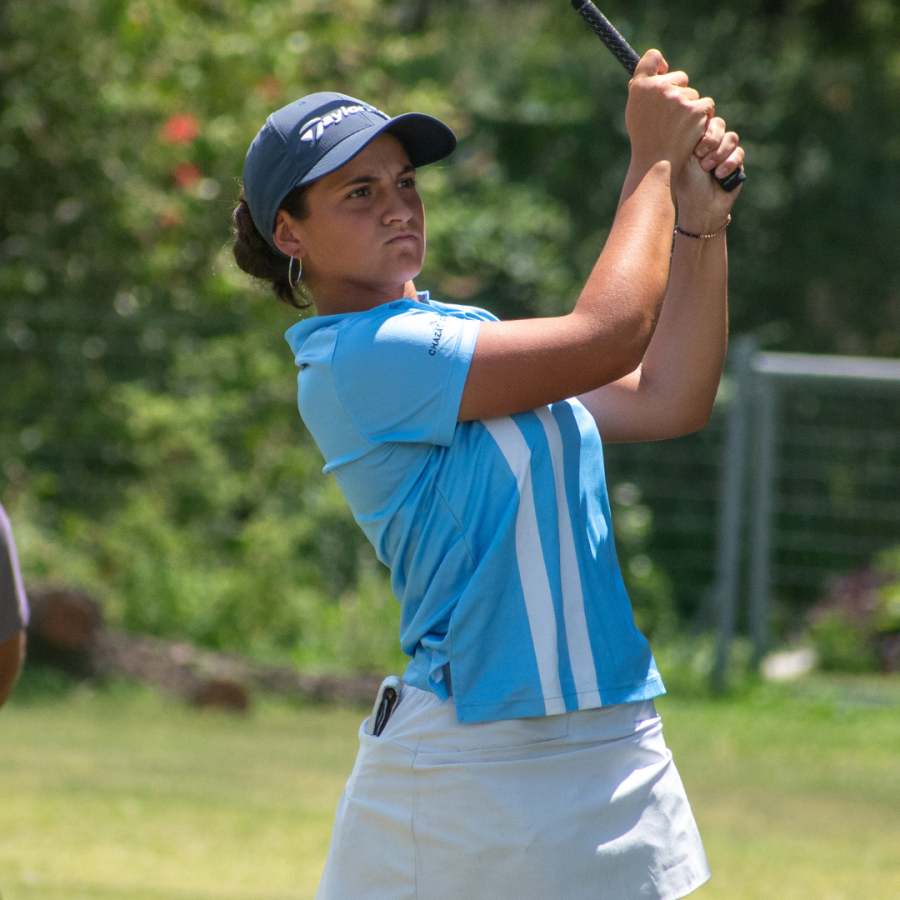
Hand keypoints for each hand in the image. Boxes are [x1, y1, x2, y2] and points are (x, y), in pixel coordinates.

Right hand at [625, 50, 714, 176]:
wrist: (655, 162)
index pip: (652, 57)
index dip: (660, 64)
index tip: (663, 72)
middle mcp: (658, 87)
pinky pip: (705, 104)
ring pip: (693, 94)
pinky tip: (691, 130)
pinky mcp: (695, 109)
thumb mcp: (635, 112)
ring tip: (677, 129)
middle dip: (679, 93)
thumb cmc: (644, 139)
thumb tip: (658, 68)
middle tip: (671, 117)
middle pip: (679, 77)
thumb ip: (643, 90)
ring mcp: (678, 97)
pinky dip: (702, 116)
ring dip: (690, 108)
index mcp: (640, 86)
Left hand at [675, 116, 743, 232]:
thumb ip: (693, 138)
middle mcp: (711, 144)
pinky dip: (730, 163)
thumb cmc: (688, 185)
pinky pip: (739, 153)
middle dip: (712, 140)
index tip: (696, 149)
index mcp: (696, 140)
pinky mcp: (736, 163)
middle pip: (720, 125)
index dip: (704, 131)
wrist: (701, 208)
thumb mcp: (686, 159)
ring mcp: (724, 153)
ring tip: (708, 169)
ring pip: (731, 138)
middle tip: (701, 156)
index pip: (706, 121)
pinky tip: (720, 175)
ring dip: (719, 154)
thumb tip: (703, 119)